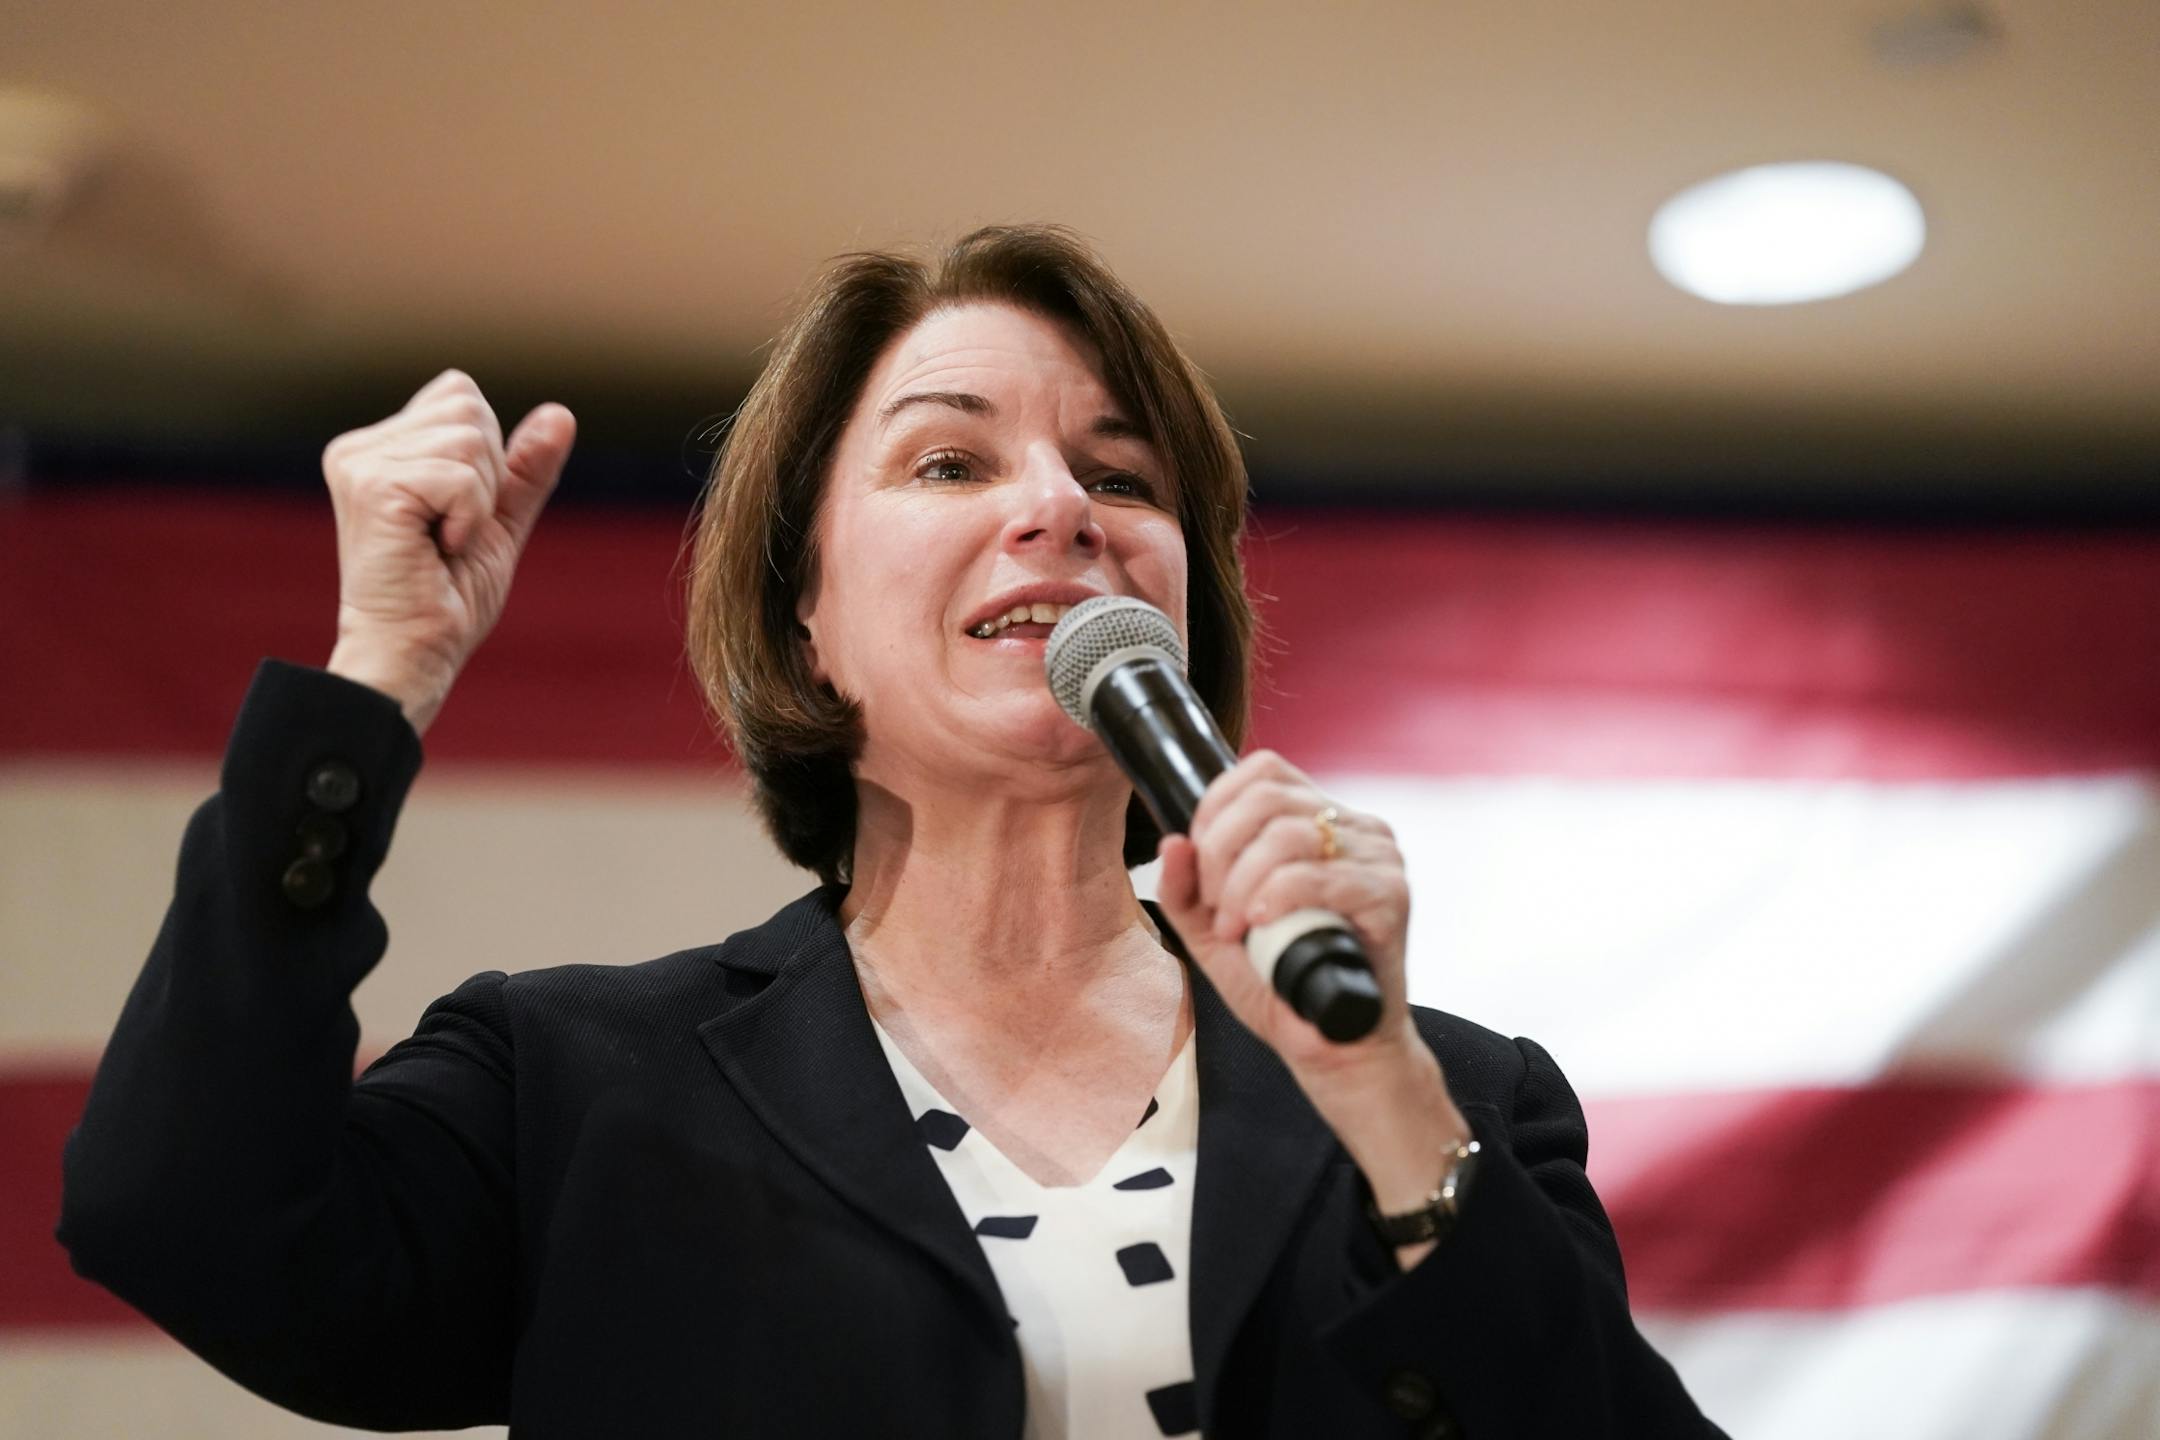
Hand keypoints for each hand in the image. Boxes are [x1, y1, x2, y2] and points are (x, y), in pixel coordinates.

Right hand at [322, 370, 574, 734]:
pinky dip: (470, 516)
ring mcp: (360, 464)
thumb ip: (526, 467)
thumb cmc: (450, 597)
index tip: (460, 513)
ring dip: (477, 500)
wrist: (416, 652)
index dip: (486, 455)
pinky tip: (441, 548)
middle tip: (453, 531)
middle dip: (486, 474)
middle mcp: (360, 449)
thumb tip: (562, 413)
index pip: (460, 393)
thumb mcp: (499, 519)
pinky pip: (461, 475)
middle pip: (468, 405)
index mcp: (380, 448)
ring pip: (469, 437)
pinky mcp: (373, 487)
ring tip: (444, 542)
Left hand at [1153, 750, 1418, 1082]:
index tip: (1198, 863)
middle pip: (1268, 798)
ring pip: (1289, 834)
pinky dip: (1276, 898)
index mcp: (1319, 819)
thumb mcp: (1213, 932)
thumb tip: (1171, 841)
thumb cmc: (1280, 983)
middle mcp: (1354, 827)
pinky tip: (1261, 926)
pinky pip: (1320, 875)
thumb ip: (1185, 890)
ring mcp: (1379, 857)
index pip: (1263, 770)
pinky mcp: (1391, 895)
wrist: (1332, 1046)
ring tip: (1234, 928)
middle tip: (1214, 907)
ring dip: (1241, 884)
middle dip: (1220, 851)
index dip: (1216, 806)